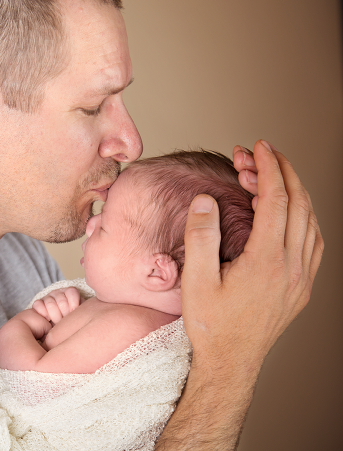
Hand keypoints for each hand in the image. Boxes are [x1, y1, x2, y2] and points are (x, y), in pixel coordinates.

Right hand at [31, 287, 81, 323]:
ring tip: (57, 323)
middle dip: (64, 314)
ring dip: (54, 316)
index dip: (73, 305)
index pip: (72, 292)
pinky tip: (47, 319)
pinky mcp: (38, 303)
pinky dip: (43, 313)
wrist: (57, 326)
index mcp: (70, 293)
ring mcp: (47, 297)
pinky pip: (38, 305)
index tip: (73, 314)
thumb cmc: (71, 321)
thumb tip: (88, 313)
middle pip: (61, 301)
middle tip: (65, 321)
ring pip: (50, 303)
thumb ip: (83, 312)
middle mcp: (58, 292)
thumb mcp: (80, 315)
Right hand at [182, 140, 322, 375]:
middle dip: (282, 171)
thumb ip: (201, 236)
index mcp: (267, 260)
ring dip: (295, 192)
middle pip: (298, 204)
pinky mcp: (302, 287)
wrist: (231, 362)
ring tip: (272, 175)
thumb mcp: (196, 280)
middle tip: (262, 152)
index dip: (268, 168)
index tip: (258, 147)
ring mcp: (302, 278)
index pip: (276, 199)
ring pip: (310, 221)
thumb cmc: (211, 324)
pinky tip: (291, 212)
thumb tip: (206, 199)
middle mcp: (292, 266)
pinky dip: (304, 216)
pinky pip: (313, 241)